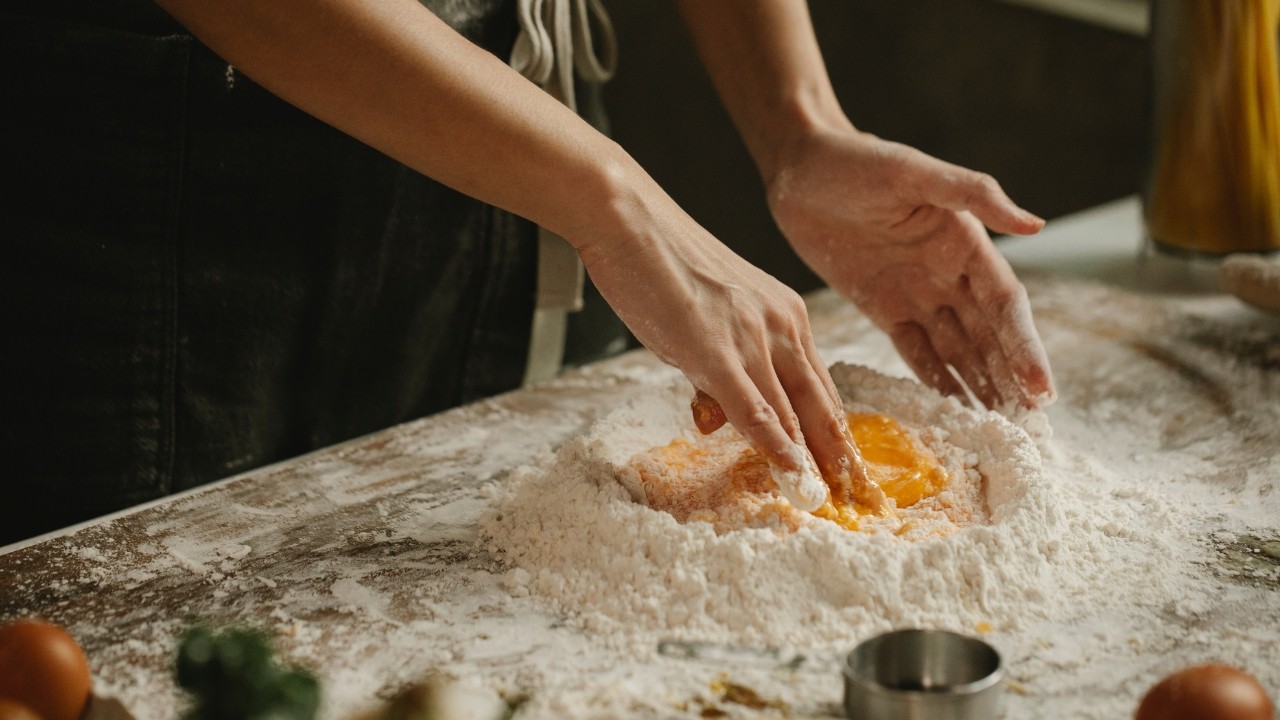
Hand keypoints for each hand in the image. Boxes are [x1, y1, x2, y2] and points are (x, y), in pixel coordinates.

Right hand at [577, 192, 871, 511]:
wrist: (630, 219)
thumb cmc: (662, 262)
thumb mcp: (709, 316)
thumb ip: (720, 365)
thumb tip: (718, 413)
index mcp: (786, 314)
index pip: (822, 387)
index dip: (835, 433)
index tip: (848, 470)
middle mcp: (782, 325)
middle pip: (823, 405)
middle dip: (842, 457)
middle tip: (862, 499)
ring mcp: (753, 338)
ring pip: (794, 414)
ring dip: (814, 464)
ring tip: (831, 502)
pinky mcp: (718, 351)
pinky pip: (756, 411)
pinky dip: (777, 449)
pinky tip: (793, 477)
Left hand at [766, 125, 1055, 409]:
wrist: (798, 168)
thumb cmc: (856, 160)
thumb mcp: (912, 171)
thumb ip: (972, 194)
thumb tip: (1035, 225)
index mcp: (967, 242)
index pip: (1006, 306)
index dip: (1025, 348)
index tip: (1041, 390)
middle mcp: (950, 273)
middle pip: (990, 337)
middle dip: (1012, 380)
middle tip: (1032, 430)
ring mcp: (918, 293)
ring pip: (958, 350)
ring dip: (982, 387)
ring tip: (1001, 431)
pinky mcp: (883, 308)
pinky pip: (916, 352)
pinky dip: (937, 381)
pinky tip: (954, 412)